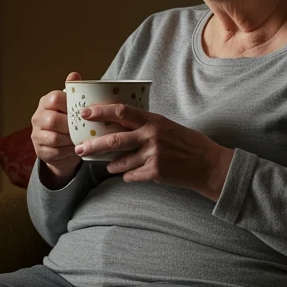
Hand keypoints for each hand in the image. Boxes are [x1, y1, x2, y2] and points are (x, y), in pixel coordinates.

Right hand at [31, 71, 82, 185]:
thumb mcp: (72, 107)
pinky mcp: (40, 151)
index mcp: (46, 103)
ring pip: (55, 138)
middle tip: (85, 128)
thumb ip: (74, 92)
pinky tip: (76, 149)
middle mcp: (38, 117)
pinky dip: (68, 151)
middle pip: (53, 120)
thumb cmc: (69, 123)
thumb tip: (74, 75)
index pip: (55, 98)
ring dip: (71, 140)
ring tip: (81, 139)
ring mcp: (37, 135)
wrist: (62, 149)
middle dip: (71, 126)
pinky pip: (55, 152)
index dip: (70, 105)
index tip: (83, 112)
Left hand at [74, 103, 234, 200]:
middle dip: (93, 145)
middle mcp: (152, 136)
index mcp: (154, 121)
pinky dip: (127, 175)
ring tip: (107, 165)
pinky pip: (131, 175)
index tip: (85, 112)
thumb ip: (144, 125)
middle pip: (114, 139)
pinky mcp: (155, 172)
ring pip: (120, 161)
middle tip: (79, 148)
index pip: (122, 112)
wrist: (207, 164)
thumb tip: (117, 123)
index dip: (101, 111)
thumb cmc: (186, 143)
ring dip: (111, 165)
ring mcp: (153, 155)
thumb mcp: (166, 126)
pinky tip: (129, 175)